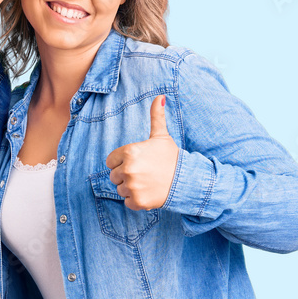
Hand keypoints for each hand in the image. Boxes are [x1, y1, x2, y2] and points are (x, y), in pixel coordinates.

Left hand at [105, 95, 179, 210]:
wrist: (186, 180)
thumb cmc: (171, 157)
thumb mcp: (162, 136)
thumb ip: (156, 116)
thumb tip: (160, 97)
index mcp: (129, 152)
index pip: (110, 161)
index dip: (122, 162)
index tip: (138, 162)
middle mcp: (128, 169)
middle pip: (114, 176)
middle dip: (126, 175)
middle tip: (144, 173)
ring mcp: (132, 186)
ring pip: (120, 189)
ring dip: (131, 188)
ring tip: (148, 182)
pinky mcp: (137, 201)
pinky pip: (127, 202)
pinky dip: (136, 200)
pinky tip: (149, 192)